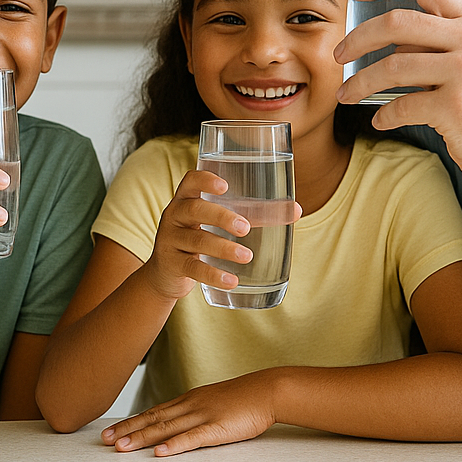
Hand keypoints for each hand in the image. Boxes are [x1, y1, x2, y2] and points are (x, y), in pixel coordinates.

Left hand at [101, 372, 275, 455]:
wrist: (266, 390)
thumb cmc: (243, 399)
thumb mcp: (212, 403)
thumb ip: (194, 412)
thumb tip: (177, 424)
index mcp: (188, 400)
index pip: (153, 412)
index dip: (131, 422)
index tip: (112, 431)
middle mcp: (190, 405)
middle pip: (153, 419)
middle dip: (127, 430)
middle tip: (105, 440)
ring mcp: (202, 415)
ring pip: (166, 428)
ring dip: (142, 438)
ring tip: (122, 448)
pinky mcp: (217, 427)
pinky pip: (192, 438)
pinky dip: (174, 445)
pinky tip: (160, 452)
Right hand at [141, 169, 254, 301]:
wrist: (165, 273)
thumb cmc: (198, 237)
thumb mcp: (214, 223)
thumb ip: (251, 214)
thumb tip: (296, 210)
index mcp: (185, 199)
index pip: (189, 181)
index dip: (204, 180)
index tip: (224, 185)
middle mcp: (174, 215)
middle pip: (194, 209)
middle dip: (220, 216)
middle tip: (245, 228)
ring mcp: (170, 240)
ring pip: (196, 239)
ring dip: (223, 248)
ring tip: (246, 256)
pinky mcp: (172, 264)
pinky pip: (192, 268)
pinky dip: (213, 274)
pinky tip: (232, 281)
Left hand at [335, 0, 461, 181]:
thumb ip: (436, 37)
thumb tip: (379, 34)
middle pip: (396, 22)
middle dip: (357, 39)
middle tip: (338, 55)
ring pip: (390, 66)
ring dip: (359, 82)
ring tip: (345, 94)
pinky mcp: (456, 107)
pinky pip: (401, 105)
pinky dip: (383, 115)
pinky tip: (380, 120)